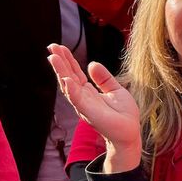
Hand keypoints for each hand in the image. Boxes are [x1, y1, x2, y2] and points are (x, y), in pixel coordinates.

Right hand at [47, 44, 142, 171]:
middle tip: (51, 47)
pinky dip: (71, 90)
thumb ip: (103, 78)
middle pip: (68, 77)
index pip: (74, 73)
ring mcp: (84, 106)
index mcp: (88, 92)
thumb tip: (92, 63)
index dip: (67, 60)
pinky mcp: (90, 114)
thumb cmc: (123, 114)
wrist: (130, 133)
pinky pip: (78, 100)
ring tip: (53, 58)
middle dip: (60, 62)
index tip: (59, 47)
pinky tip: (66, 79)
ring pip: (68, 86)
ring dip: (61, 72)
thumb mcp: (115, 90)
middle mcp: (82, 98)